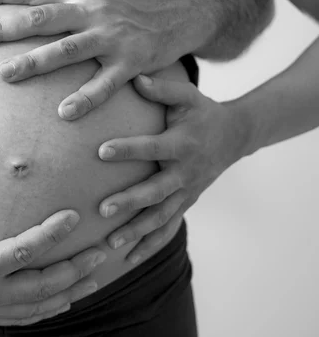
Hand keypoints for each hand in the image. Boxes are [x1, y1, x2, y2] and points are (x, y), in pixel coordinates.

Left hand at [0, 0, 205, 119]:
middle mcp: (94, 10)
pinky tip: (65, 113)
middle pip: (43, 18)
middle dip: (6, 28)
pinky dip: (86, 98)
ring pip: (66, 49)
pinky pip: (105, 84)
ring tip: (4, 74)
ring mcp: (112, 38)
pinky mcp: (131, 63)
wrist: (184, 11)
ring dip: (34, 62)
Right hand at [0, 140, 106, 325]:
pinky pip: (22, 317)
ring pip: (35, 308)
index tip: (73, 217)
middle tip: (103, 251)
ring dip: (68, 291)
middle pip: (38, 288)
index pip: (17, 254)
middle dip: (73, 271)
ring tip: (97, 275)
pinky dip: (48, 309)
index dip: (48, 236)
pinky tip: (66, 298)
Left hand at [97, 75, 246, 262]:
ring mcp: (187, 192)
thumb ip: (162, 88)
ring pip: (161, 217)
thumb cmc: (202, 112)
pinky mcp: (185, 204)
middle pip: (156, 192)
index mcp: (182, 143)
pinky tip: (128, 259)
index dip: (128, 149)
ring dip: (137, 232)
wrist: (234, 136)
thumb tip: (133, 77)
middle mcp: (185, 172)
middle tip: (103, 210)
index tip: (101, 151)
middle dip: (130, 202)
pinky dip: (150, 245)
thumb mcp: (187, 95)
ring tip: (111, 244)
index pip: (152, 148)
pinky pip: (168, 228)